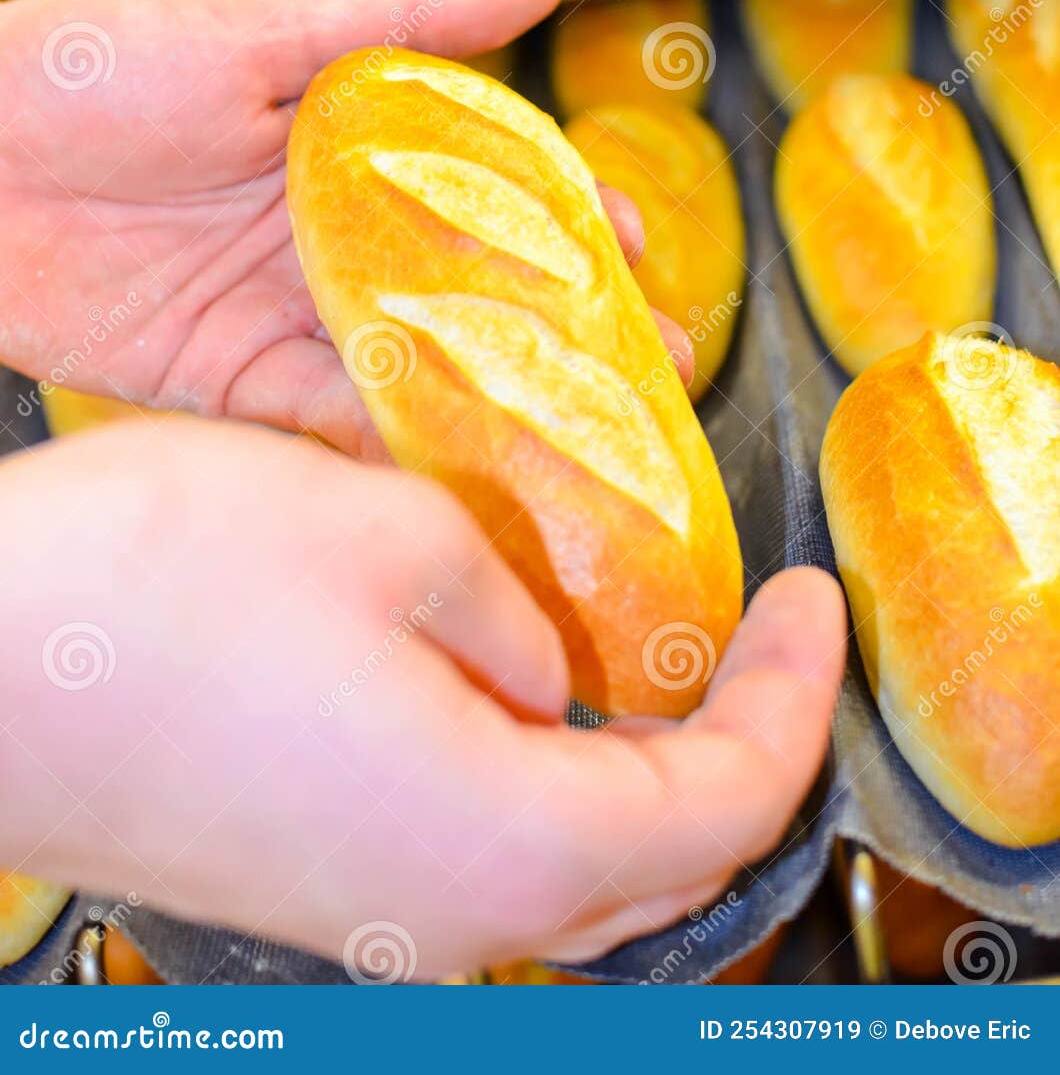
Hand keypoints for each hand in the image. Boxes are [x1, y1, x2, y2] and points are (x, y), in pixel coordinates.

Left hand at [0, 0, 692, 454]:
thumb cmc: (88, 66)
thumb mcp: (255, 32)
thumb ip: (402, 19)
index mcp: (348, 145)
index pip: (485, 184)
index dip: (565, 217)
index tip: (635, 246)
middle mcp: (331, 236)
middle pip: (470, 290)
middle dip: (564, 328)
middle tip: (655, 368)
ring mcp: (287, 313)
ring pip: (420, 365)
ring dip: (504, 400)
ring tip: (594, 439)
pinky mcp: (232, 384)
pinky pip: (332, 422)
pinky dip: (400, 449)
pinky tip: (475, 475)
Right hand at [0, 418, 845, 978]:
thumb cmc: (156, 591)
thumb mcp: (384, 530)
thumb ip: (504, 602)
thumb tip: (541, 660)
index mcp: (501, 837)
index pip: (724, 802)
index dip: (793, 696)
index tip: (816, 601)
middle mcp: (444, 914)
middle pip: (657, 858)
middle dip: (733, 743)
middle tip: (761, 633)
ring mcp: (368, 915)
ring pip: (564, 860)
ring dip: (632, 762)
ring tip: (652, 642)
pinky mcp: (308, 882)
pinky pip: (472, 843)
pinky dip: (538, 773)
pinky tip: (519, 674)